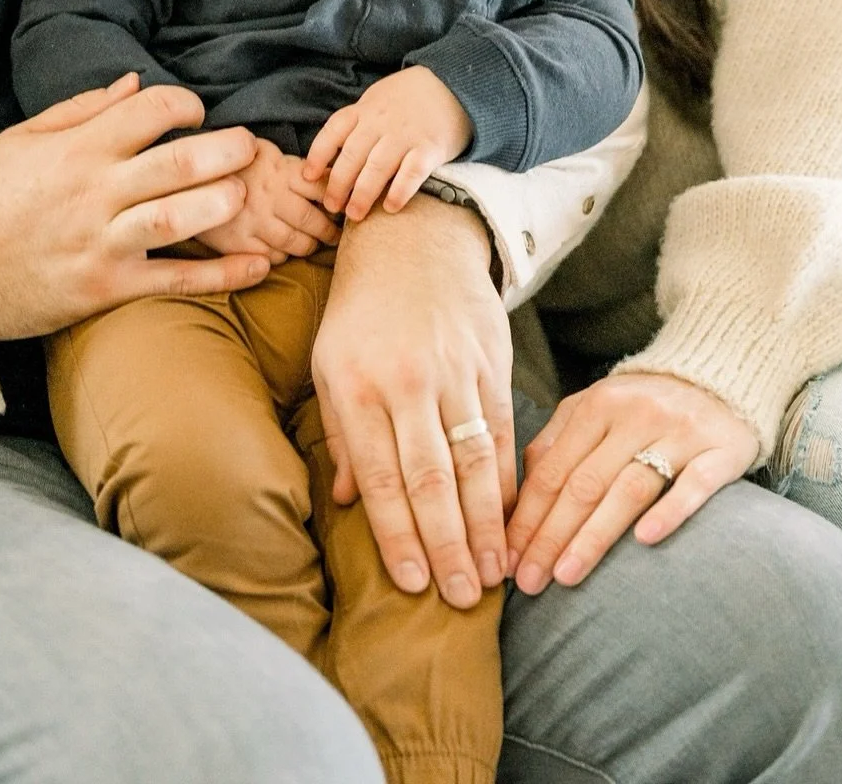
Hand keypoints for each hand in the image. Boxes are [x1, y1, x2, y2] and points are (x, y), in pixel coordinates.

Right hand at [0, 73, 267, 341]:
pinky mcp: (107, 289)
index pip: (147, 112)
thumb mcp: (23, 138)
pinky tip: (259, 265)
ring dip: (223, 204)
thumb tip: (136, 82)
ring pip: (177, 220)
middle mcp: (96, 194)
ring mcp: (103, 243)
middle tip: (251, 145)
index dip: (184, 103)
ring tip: (249, 193)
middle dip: (224, 150)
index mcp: (78, 150)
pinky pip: (172, 281)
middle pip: (175, 165)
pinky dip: (221, 275)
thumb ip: (83, 108)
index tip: (197, 111)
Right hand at [200, 137, 341, 262]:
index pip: (321, 187)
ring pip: (295, 243)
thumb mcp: (261, 150)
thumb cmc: (230, 161)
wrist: (184, 175)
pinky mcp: (237, 243)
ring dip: (308, 246)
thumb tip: (324, 173)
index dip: (336, 199)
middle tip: (335, 235)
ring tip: (312, 244)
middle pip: (312, 220)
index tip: (341, 207)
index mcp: (280, 170)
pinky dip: (281, 257)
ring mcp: (254, 222)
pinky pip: (270, 258)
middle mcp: (270, 197)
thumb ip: (290, 163)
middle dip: (329, 231)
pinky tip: (282, 250)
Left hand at [303, 67, 471, 220]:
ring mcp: (406, 134)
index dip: (318, 155)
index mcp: (365, 109)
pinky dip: (399, 191)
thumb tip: (333, 155)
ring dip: (362, 194)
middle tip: (332, 207)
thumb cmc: (410, 98)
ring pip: (377, 168)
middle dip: (338, 185)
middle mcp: (381, 122)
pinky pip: (411, 173)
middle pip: (351, 156)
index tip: (309, 177)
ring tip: (354, 216)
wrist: (454, 84)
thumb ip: (358, 122)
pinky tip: (390, 207)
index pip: (333, 132)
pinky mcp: (431, 148)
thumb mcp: (378, 99)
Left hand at [309, 194, 512, 609]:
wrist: (412, 241)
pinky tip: (512, 519)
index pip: (380, 477)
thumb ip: (341, 435)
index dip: (398, 535)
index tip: (412, 585)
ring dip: (485, 525)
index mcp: (356, 386)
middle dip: (448, 546)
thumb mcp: (329, 364)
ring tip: (496, 575)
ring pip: (473, 462)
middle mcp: (406, 382)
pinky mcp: (490, 362)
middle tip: (464, 601)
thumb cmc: (360, 312)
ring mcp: (452, 371)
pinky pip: (503, 431)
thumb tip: (346, 502)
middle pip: (431, 478)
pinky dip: (508, 481)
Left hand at [505, 372, 760, 592]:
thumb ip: (556, 443)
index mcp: (596, 405)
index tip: (505, 560)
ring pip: (630, 488)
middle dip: (550, 536)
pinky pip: (694, 485)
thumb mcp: (593, 408)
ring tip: (567, 575)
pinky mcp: (720, 450)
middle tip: (528, 581)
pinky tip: (645, 541)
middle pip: (584, 483)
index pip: (552, 470)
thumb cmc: (642, 406)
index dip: (526, 517)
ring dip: (594, 535)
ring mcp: (679, 432)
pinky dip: (669, 512)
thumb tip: (517, 498)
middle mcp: (634, 415)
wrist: (718, 378)